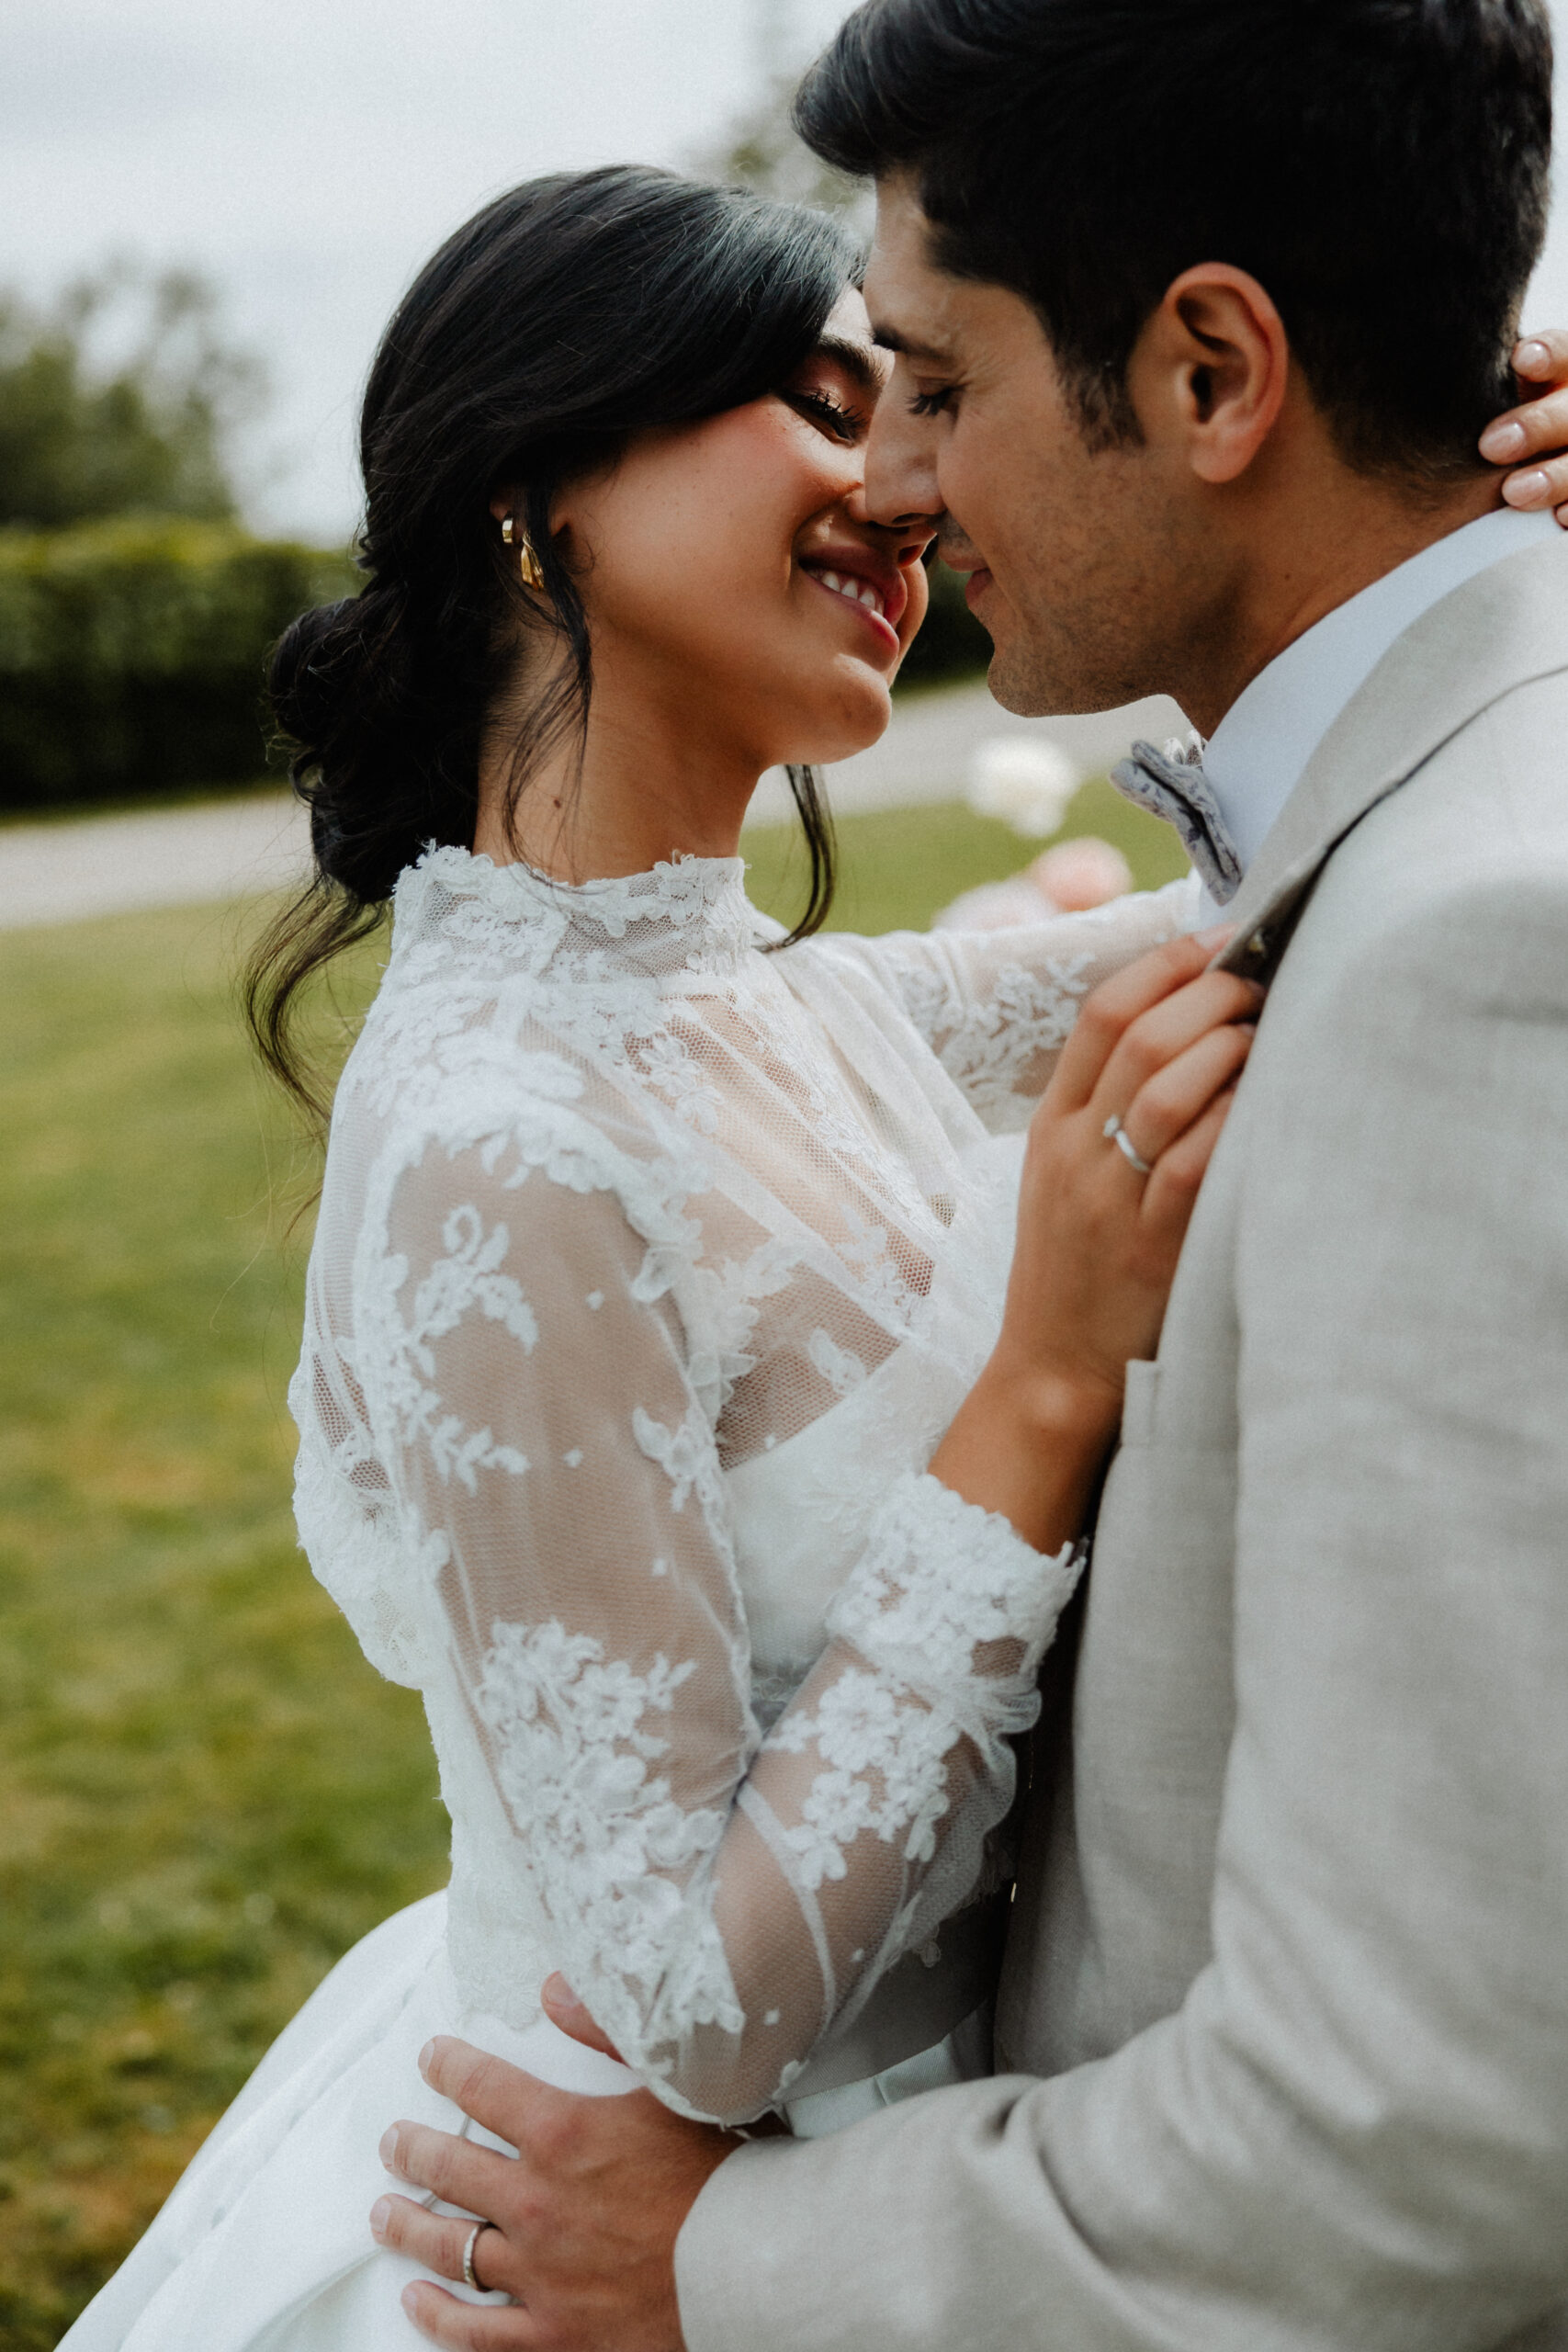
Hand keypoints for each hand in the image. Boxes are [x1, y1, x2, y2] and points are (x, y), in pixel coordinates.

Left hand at [371, 2034, 735, 2350]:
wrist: (754, 2272)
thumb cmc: (725, 2171)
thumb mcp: (675, 2085)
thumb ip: (609, 2031)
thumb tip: (553, 1987)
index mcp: (564, 2133)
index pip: (483, 2087)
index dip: (449, 2066)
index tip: (431, 2057)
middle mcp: (537, 2202)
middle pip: (450, 2169)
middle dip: (413, 2148)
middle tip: (393, 2141)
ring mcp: (539, 2274)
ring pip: (450, 2247)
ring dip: (409, 2225)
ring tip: (384, 2211)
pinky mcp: (552, 2335)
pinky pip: (476, 2330)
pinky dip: (439, 2315)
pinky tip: (416, 2301)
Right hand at [930, 928, 1256, 1549]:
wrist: (1052, 1369)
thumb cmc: (1075, 1267)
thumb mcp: (1063, 1175)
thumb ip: (1107, 1105)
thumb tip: (1187, 1026)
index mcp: (1050, 1125)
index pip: (1100, 1014)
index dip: (1164, 964)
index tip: (1219, 939)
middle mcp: (1073, 1154)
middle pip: (1140, 1039)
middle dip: (1210, 995)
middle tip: (1260, 981)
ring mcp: (1108, 1200)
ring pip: (1167, 1091)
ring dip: (1229, 1048)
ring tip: (1269, 1032)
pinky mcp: (1149, 1248)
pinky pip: (1196, 1164)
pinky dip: (1235, 1119)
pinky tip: (1265, 1102)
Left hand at [1480, 332, 1567, 520]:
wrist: (1496, 477)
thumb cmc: (1480, 428)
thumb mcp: (1479, 404)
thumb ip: (1470, 394)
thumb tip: (1415, 373)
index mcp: (1557, 376)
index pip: (1562, 354)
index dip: (1548, 355)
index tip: (1520, 361)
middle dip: (1537, 425)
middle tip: (1491, 447)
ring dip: (1552, 476)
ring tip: (1513, 493)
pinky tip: (1558, 517)